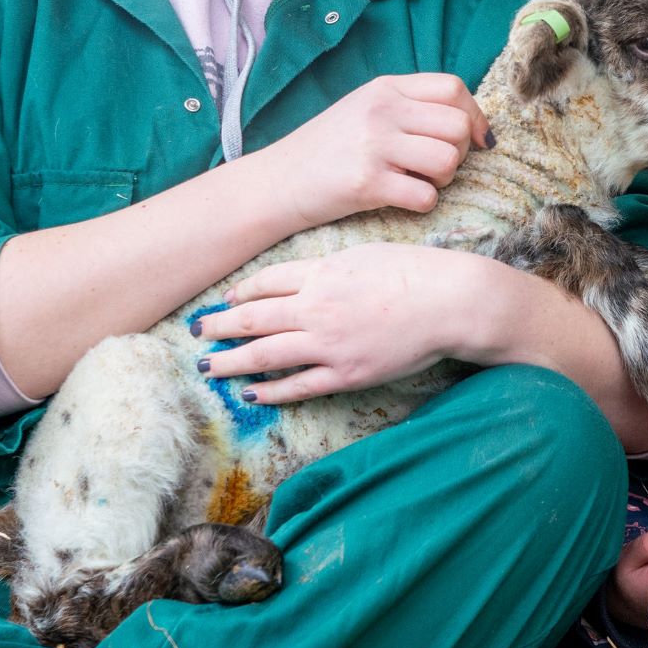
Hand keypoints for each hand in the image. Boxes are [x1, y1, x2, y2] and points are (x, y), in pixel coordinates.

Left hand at [196, 243, 512, 402]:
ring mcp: (329, 343)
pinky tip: (250, 393)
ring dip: (232, 361)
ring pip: (266, 354)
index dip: (240, 292)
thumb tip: (303, 278)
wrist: (451, 302)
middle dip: (220, 326)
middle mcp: (317, 307)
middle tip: (195, 332)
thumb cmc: (416, 272)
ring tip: (207, 367)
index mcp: (322, 273)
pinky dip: (271, 389)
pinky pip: (299, 385)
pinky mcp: (347, 373)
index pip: (266, 283)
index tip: (225, 299)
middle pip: (254, 318)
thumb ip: (330, 268)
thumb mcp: (366, 255)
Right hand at [250, 74, 492, 227]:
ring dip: (443, 180)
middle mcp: (381, 111)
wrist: (277, 182)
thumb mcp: (364, 109)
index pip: (453, 88)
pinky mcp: (367, 184)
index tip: (476, 139)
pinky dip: (423, 204)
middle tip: (437, 167)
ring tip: (419, 183)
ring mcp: (374, 146)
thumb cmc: (327, 149)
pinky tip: (403, 199)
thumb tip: (470, 123)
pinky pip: (426, 196)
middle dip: (461, 152)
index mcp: (385, 88)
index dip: (474, 116)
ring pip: (448, 160)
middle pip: (458, 126)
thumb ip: (409, 107)